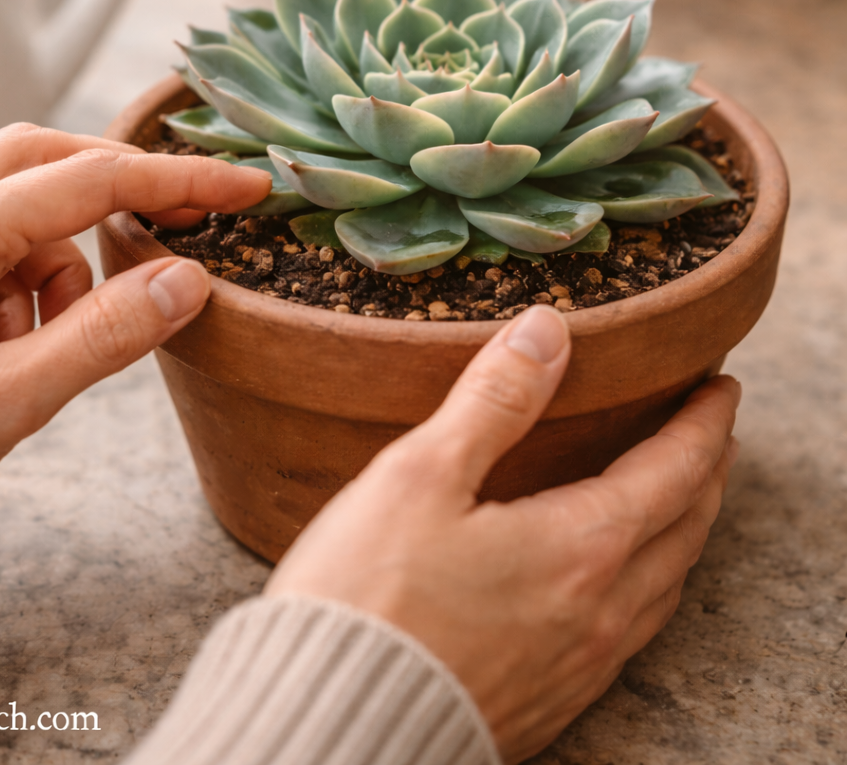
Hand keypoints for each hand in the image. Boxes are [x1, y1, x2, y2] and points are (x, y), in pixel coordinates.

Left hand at [0, 124, 270, 497]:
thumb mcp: (12, 399)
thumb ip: (108, 334)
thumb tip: (188, 281)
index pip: (91, 181)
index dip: (180, 180)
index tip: (243, 185)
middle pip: (44, 157)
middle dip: (115, 186)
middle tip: (174, 223)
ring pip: (11, 199)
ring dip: (56, 253)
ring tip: (39, 339)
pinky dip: (15, 274)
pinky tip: (0, 339)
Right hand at [267, 305, 739, 761]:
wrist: (331, 722)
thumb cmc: (368, 595)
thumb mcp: (421, 474)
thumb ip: (492, 399)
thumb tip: (547, 330)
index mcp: (579, 547)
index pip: (675, 470)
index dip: (705, 423)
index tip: (721, 388)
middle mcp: (597, 611)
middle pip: (686, 528)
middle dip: (707, 472)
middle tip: (711, 435)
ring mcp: (579, 664)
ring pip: (665, 587)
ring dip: (686, 530)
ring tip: (681, 500)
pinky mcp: (550, 700)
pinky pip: (632, 633)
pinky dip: (650, 586)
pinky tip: (621, 585)